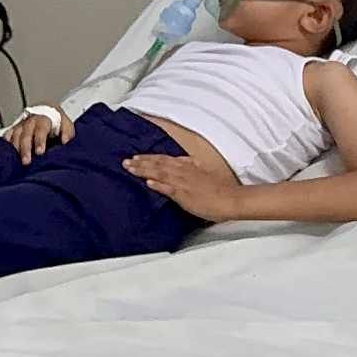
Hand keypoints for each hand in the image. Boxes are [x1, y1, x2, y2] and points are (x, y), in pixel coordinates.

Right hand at [6, 109, 74, 164]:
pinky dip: (7, 143)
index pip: (41, 129)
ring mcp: (21, 125)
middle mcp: (30, 121)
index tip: (40, 152)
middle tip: (27, 161)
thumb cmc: (57, 122)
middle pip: (26, 134)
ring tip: (17, 161)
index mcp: (44, 119)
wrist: (46, 111)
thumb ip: (67, 131)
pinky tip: (7, 152)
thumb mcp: (66, 124)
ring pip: (15, 135)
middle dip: (25, 148)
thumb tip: (65, 141)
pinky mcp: (14, 129)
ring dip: (16, 149)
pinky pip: (7, 135)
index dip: (40, 140)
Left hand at [123, 153, 246, 222]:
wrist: (231, 199)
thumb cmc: (220, 188)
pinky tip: (148, 183)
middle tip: (125, 161)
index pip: (165, 159)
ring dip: (144, 170)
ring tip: (130, 168)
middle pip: (158, 164)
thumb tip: (184, 162)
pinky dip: (158, 185)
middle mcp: (184, 171)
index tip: (137, 157)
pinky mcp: (186, 194)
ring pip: (160, 173)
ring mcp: (184, 182)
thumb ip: (192, 167)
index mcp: (188, 165)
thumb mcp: (204, 172)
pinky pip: (169, 188)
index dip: (150, 158)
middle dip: (141, 162)